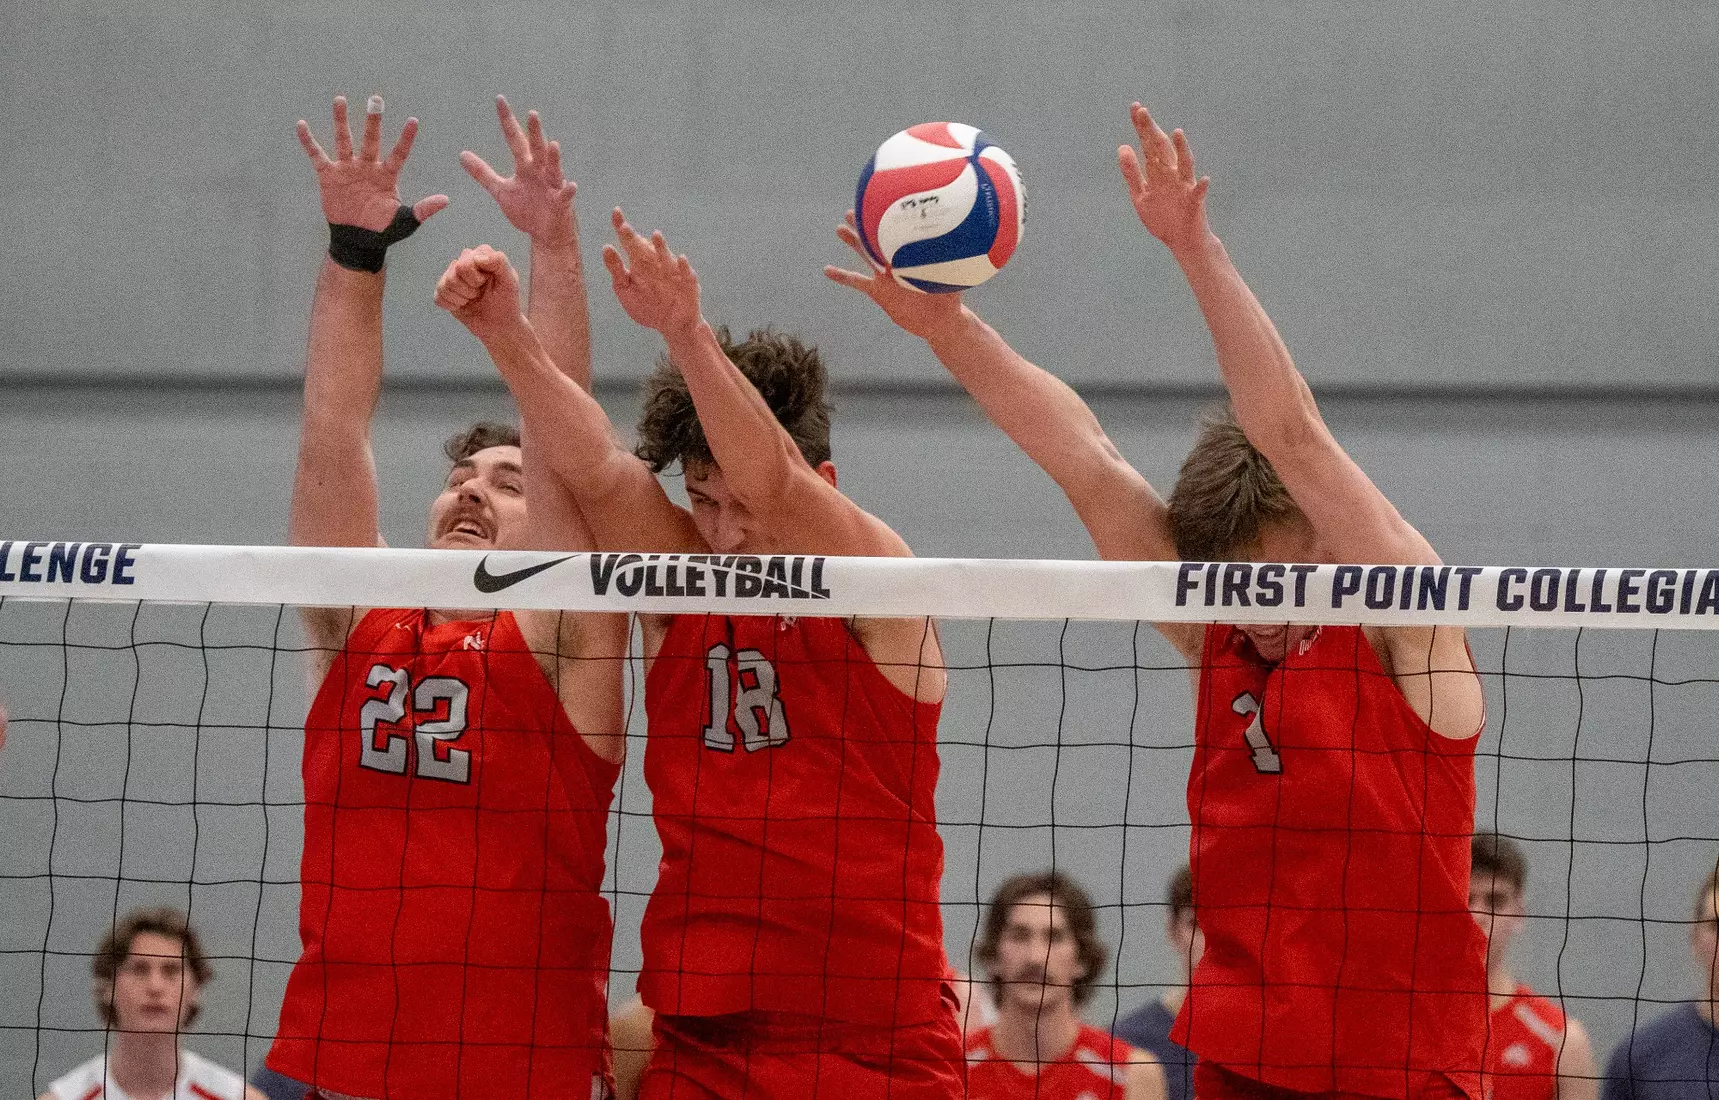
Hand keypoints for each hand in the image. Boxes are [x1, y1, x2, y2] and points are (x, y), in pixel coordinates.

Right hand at [297, 95, 448, 229]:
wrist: (357, 239)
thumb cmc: (383, 229)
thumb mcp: (405, 221)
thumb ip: (423, 209)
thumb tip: (446, 200)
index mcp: (387, 176)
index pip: (399, 154)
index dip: (405, 139)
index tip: (413, 121)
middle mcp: (367, 167)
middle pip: (371, 139)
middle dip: (373, 121)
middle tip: (376, 99)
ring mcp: (348, 169)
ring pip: (344, 140)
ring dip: (341, 121)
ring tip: (340, 100)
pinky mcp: (329, 175)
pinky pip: (317, 155)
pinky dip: (309, 142)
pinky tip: (302, 125)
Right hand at [435, 245, 524, 339]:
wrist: (499, 325)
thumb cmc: (506, 302)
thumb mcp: (510, 282)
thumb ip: (499, 262)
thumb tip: (477, 257)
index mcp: (481, 254)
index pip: (465, 263)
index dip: (476, 279)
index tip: (487, 283)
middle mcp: (465, 261)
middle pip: (453, 274)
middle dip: (469, 289)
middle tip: (480, 293)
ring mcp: (453, 275)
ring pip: (445, 285)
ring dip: (462, 298)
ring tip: (473, 299)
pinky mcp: (444, 291)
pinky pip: (438, 297)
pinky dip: (452, 305)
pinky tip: (463, 305)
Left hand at [461, 96, 578, 247]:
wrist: (546, 234)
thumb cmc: (527, 209)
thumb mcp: (501, 191)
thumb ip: (483, 173)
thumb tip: (461, 154)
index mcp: (525, 166)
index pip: (514, 138)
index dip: (507, 120)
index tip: (499, 99)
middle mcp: (540, 171)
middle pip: (536, 148)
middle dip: (535, 132)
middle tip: (532, 113)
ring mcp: (552, 186)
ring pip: (554, 169)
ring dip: (554, 158)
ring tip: (553, 145)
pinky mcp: (561, 204)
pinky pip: (565, 196)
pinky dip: (568, 191)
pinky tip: (571, 185)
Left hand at [601, 209, 702, 339]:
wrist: (672, 326)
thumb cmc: (647, 306)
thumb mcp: (625, 289)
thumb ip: (616, 269)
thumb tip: (606, 247)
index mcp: (639, 264)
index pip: (629, 242)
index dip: (621, 227)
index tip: (615, 212)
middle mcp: (655, 265)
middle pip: (644, 249)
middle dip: (634, 239)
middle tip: (623, 228)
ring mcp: (672, 274)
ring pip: (665, 258)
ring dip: (661, 247)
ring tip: (655, 236)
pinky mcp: (687, 286)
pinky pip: (686, 275)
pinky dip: (684, 268)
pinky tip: (681, 259)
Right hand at [824, 211, 964, 340]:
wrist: (937, 322)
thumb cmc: (949, 300)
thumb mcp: (952, 283)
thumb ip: (954, 271)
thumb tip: (964, 257)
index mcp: (914, 257)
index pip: (902, 235)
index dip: (892, 221)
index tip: (884, 204)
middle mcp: (898, 263)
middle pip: (880, 239)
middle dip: (868, 224)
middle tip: (855, 209)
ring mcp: (886, 276)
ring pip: (866, 255)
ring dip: (853, 242)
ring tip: (839, 229)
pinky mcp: (879, 292)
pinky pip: (857, 282)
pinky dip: (842, 276)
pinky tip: (827, 270)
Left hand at [1118, 102, 1210, 255]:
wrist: (1183, 241)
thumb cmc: (1163, 218)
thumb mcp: (1140, 196)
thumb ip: (1132, 173)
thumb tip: (1122, 147)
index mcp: (1158, 173)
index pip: (1148, 145)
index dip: (1142, 127)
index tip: (1134, 108)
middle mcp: (1172, 175)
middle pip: (1161, 150)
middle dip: (1151, 131)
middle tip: (1142, 111)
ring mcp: (1184, 188)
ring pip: (1183, 165)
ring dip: (1182, 150)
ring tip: (1177, 133)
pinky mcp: (1194, 204)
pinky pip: (1199, 194)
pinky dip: (1202, 187)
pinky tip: (1205, 180)